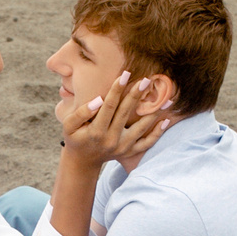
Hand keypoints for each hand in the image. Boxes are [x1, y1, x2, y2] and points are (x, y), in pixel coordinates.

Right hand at [57, 71, 173, 170]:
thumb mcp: (69, 125)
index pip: (109, 106)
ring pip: (141, 128)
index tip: (125, 74)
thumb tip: (98, 99)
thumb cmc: (75, 138)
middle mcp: (111, 140)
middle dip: (136, 95)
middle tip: (147, 80)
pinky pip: (146, 144)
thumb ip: (81, 112)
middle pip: (126, 113)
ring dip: (154, 113)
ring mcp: (122, 148)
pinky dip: (157, 133)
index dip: (117, 89)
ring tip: (166, 99)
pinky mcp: (129, 152)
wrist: (82, 161)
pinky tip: (166, 120)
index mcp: (96, 132)